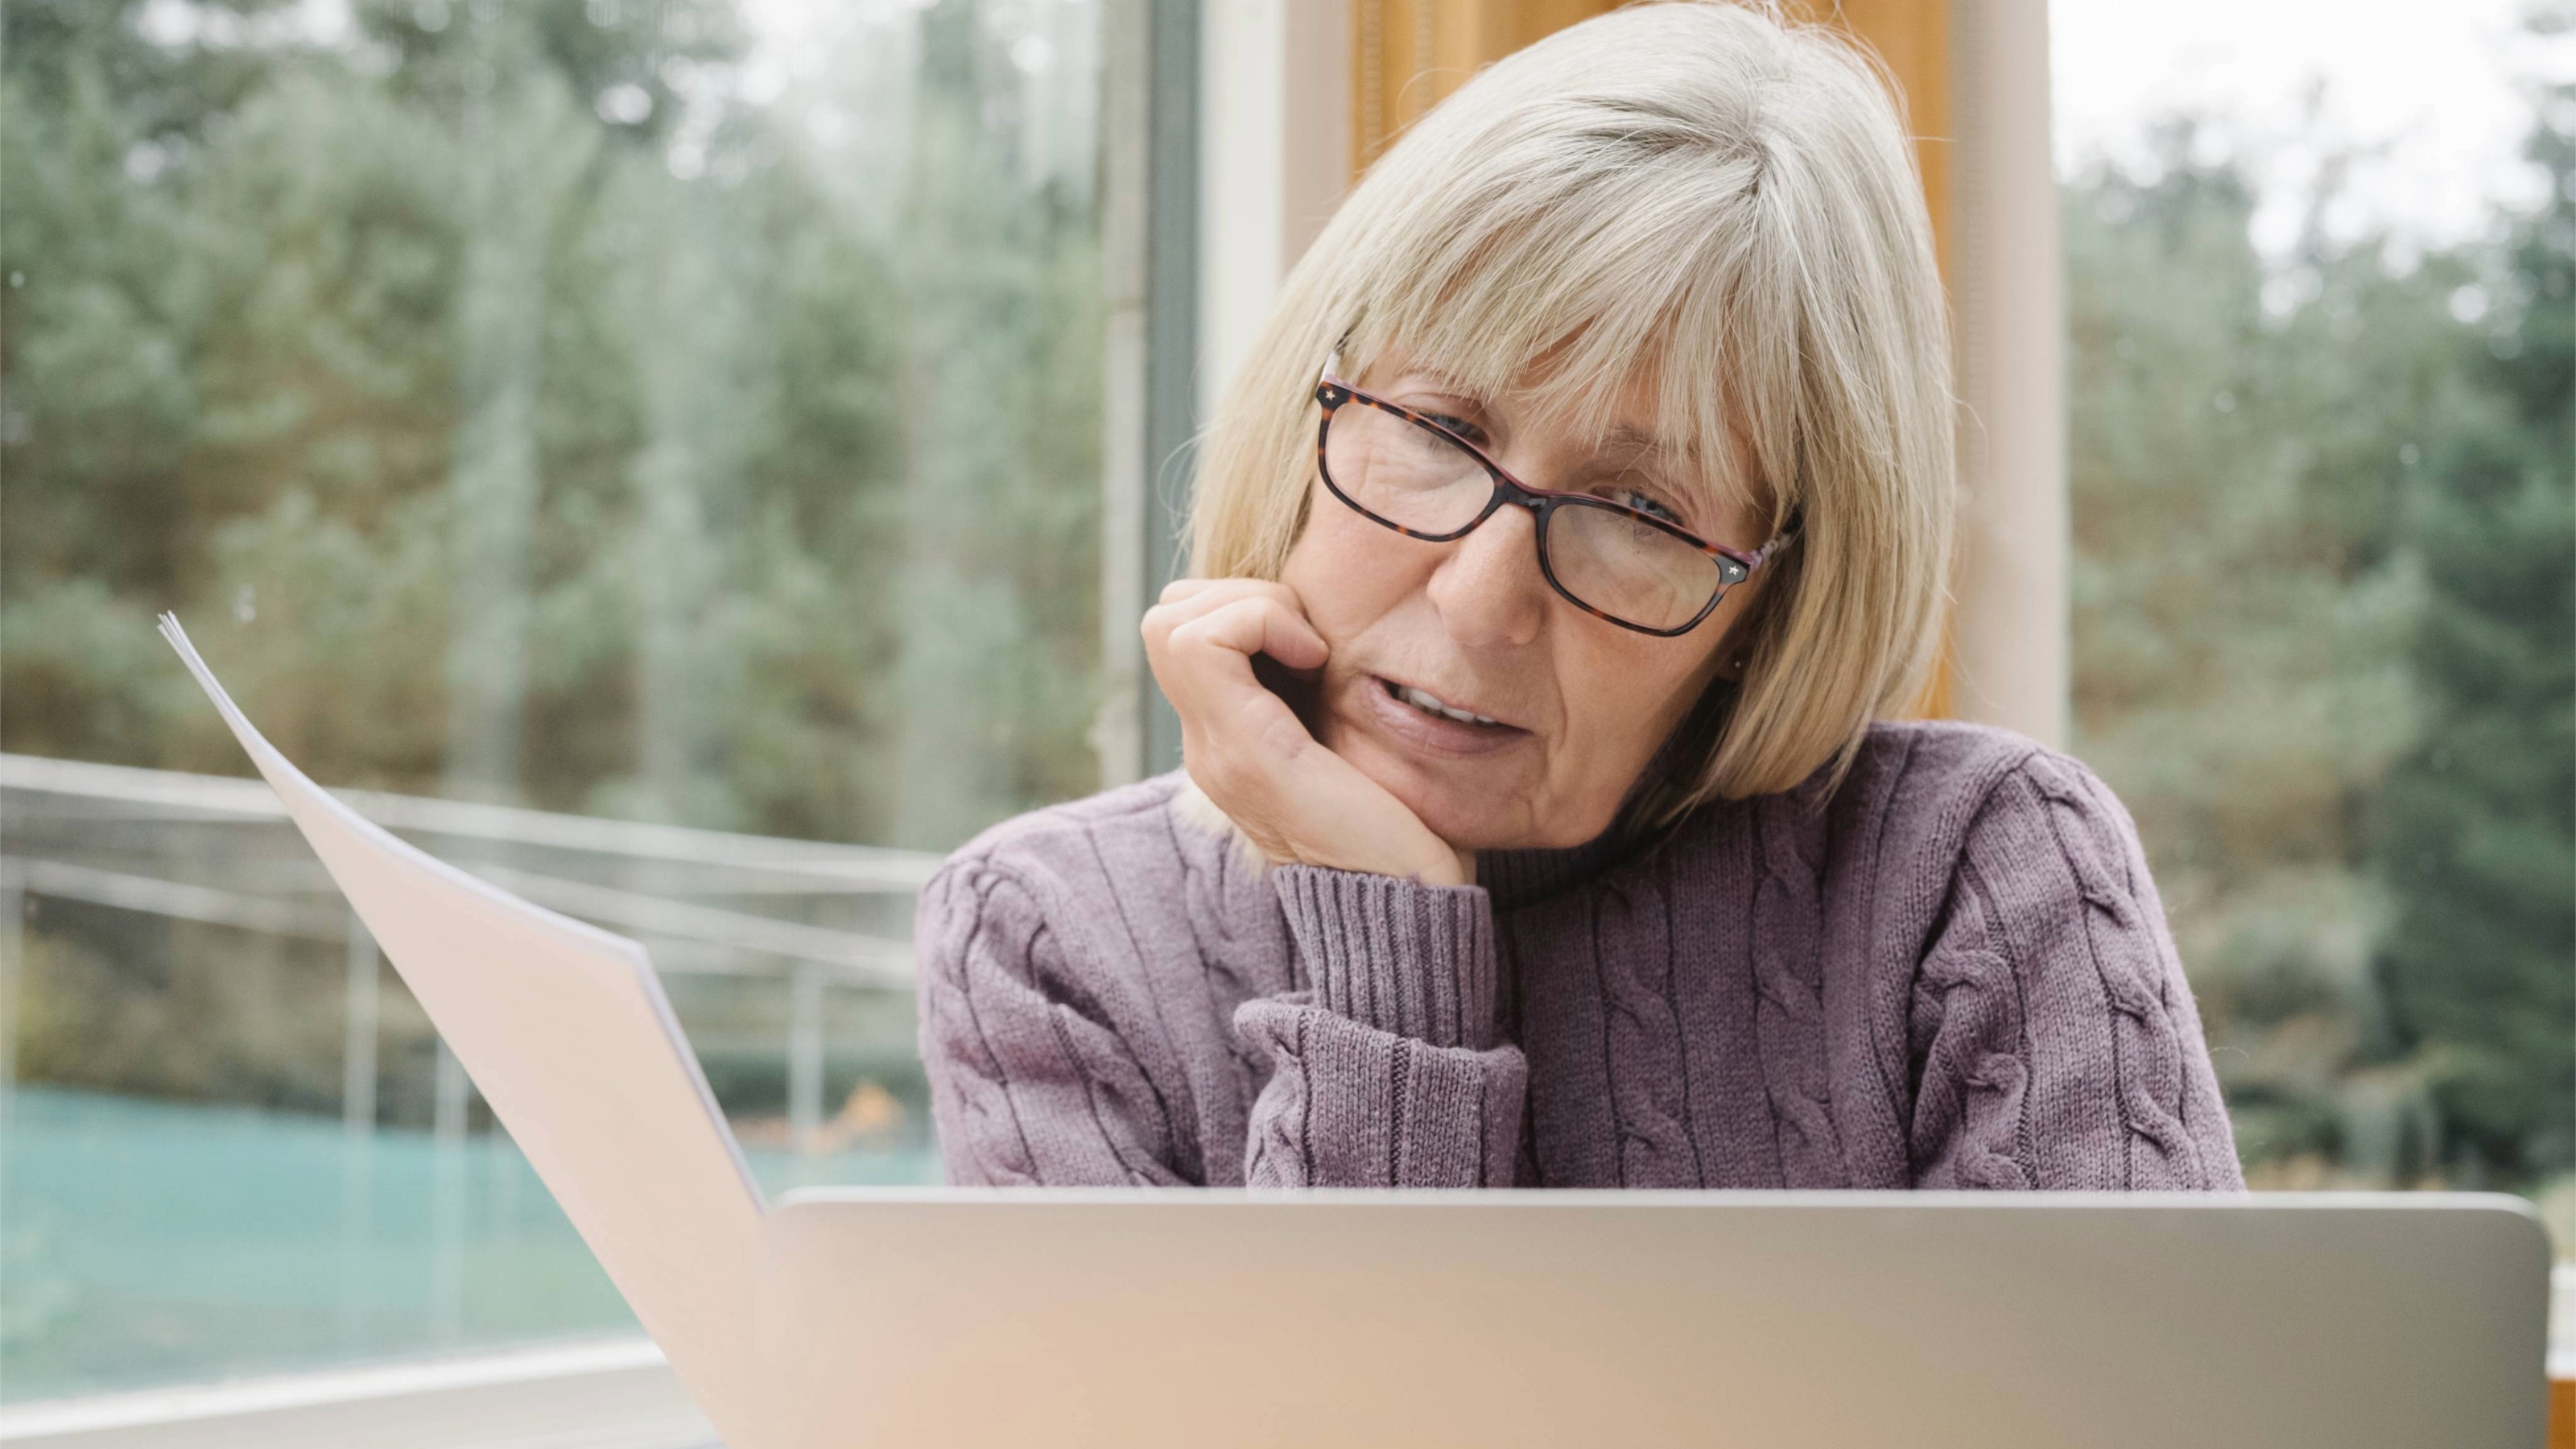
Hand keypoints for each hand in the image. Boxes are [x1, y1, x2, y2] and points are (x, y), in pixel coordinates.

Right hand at [1142, 578, 1471, 885]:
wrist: (1410, 908)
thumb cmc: (1404, 832)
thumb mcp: (1351, 747)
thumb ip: (1323, 703)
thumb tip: (1338, 639)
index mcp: (1231, 743)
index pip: (1184, 634)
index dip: (1243, 607)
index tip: (1315, 643)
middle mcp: (1209, 747)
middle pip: (1165, 619)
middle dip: (1239, 595)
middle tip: (1306, 637)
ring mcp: (1218, 751)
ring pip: (1171, 622)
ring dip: (1250, 605)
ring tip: (1309, 648)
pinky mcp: (1247, 752)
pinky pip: (1205, 643)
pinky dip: (1260, 622)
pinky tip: (1315, 660)